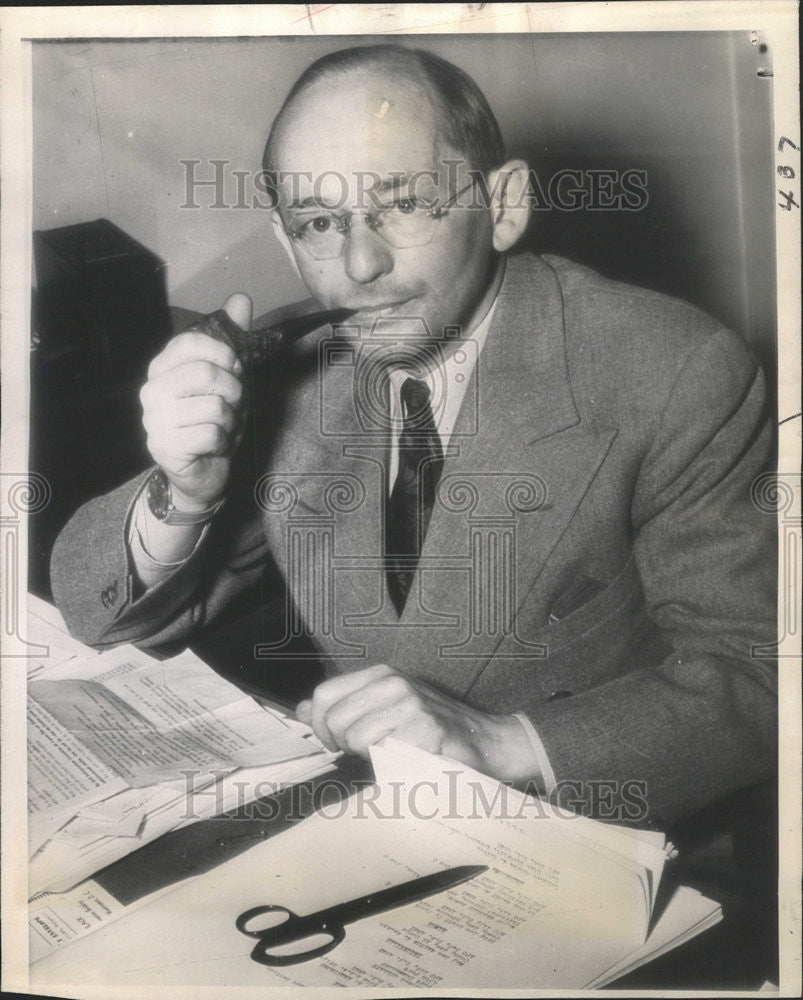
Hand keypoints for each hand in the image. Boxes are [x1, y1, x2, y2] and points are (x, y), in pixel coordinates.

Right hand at [140, 293, 251, 506]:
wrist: (204, 470)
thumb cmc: (213, 420)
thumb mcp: (228, 377)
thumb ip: (233, 338)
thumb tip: (241, 297)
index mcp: (162, 367)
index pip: (190, 342)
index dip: (224, 353)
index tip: (235, 368)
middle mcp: (151, 391)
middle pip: (206, 373)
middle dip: (234, 391)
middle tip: (232, 405)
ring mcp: (153, 421)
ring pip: (215, 407)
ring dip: (231, 421)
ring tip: (222, 427)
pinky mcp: (163, 448)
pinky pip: (212, 434)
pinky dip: (224, 442)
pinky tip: (214, 446)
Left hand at [296, 664, 541, 783]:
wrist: (487, 742)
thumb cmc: (433, 729)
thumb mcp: (386, 709)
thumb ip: (345, 707)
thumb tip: (302, 710)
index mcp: (381, 675)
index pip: (324, 695)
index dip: (319, 724)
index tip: (333, 742)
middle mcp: (394, 683)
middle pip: (334, 719)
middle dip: (342, 744)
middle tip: (366, 751)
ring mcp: (410, 704)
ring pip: (355, 738)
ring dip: (368, 755)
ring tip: (391, 754)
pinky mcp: (426, 729)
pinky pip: (383, 753)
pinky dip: (390, 764)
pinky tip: (408, 760)